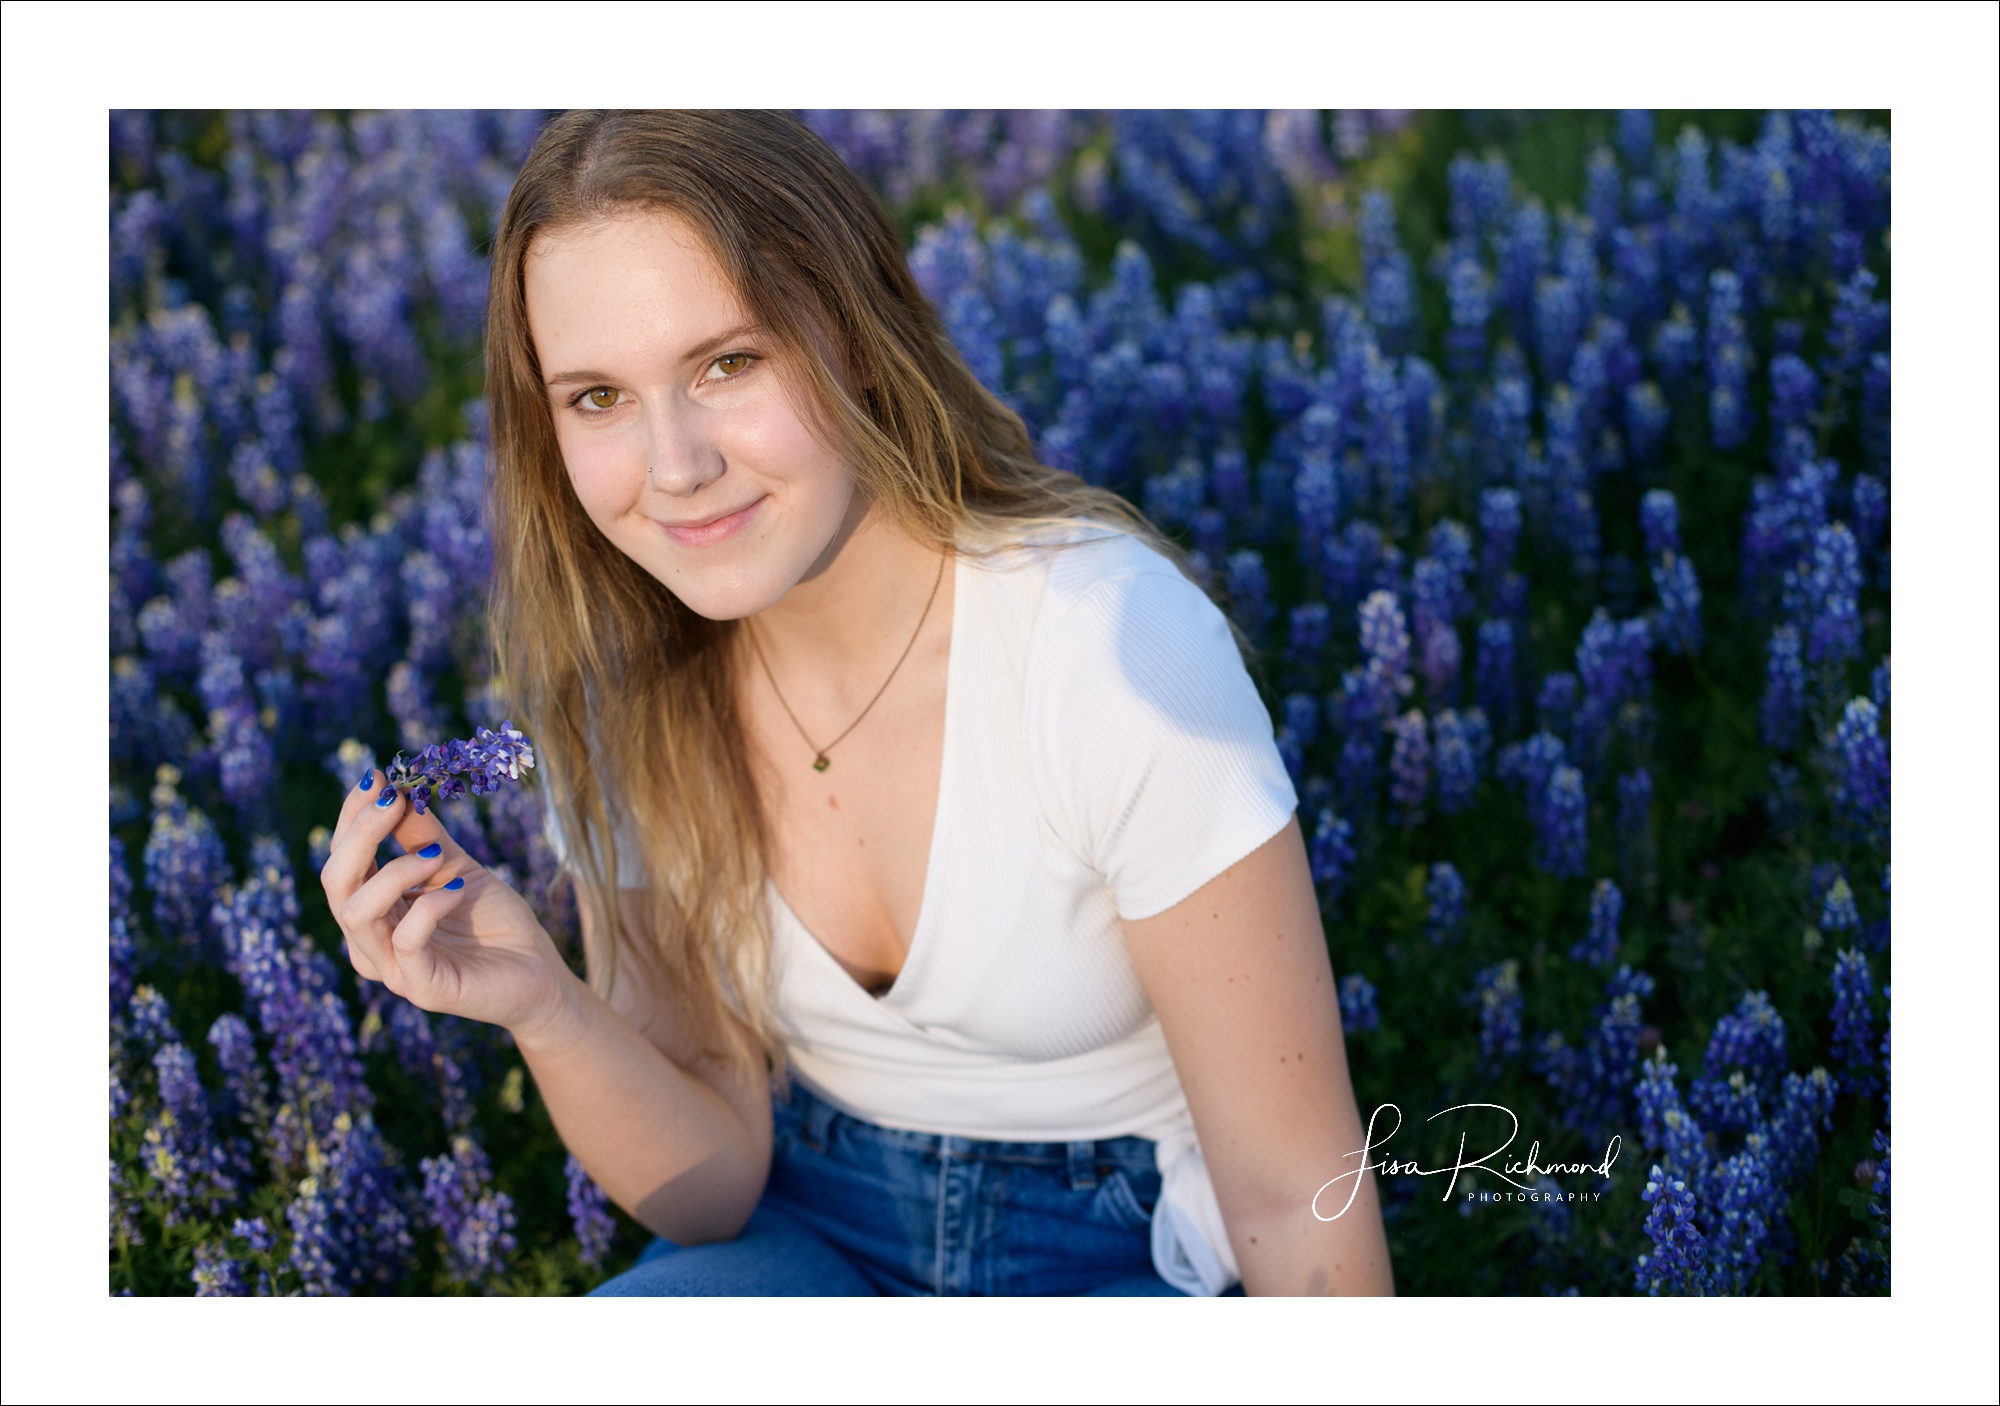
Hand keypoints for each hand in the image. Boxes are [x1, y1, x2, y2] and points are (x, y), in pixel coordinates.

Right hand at [320, 769, 579, 1045]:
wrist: (538, 970)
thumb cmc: (492, 920)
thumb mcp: (457, 866)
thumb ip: (424, 837)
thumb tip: (398, 791)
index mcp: (374, 910)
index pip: (342, 860)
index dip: (352, 817)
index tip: (377, 777)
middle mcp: (371, 941)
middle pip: (336, 883)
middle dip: (360, 834)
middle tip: (393, 800)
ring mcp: (393, 968)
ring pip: (356, 913)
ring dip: (395, 871)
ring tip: (438, 855)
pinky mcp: (422, 987)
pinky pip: (405, 942)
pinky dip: (429, 906)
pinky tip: (458, 889)